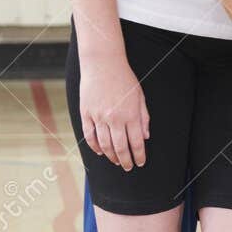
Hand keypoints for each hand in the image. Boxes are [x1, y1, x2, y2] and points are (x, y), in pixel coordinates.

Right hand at [78, 54, 149, 170]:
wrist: (103, 64)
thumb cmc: (125, 79)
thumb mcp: (140, 96)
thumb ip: (143, 117)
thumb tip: (145, 137)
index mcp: (131, 114)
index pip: (136, 142)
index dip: (139, 155)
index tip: (140, 163)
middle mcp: (114, 118)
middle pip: (120, 148)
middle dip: (126, 160)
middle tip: (129, 167)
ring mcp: (98, 117)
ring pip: (104, 145)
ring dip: (111, 156)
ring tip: (116, 161)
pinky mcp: (86, 114)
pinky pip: (89, 136)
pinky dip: (95, 147)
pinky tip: (100, 152)